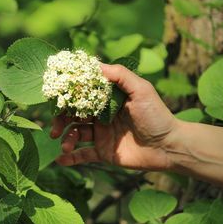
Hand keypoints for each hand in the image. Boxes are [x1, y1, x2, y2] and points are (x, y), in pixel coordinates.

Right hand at [51, 63, 178, 170]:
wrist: (169, 146)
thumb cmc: (156, 115)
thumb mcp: (140, 90)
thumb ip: (119, 75)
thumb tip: (94, 63)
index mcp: (107, 100)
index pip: (82, 95)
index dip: (68, 96)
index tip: (54, 97)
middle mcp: (101, 116)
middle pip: (74, 115)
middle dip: (61, 120)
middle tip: (54, 129)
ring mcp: (102, 134)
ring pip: (76, 134)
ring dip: (66, 139)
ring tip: (65, 146)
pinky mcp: (104, 152)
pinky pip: (83, 155)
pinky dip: (71, 158)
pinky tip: (61, 160)